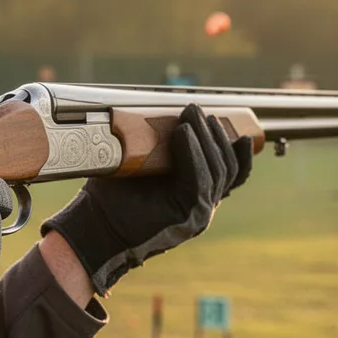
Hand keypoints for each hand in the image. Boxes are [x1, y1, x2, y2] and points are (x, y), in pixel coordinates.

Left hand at [41, 104, 252, 295]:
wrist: (96, 227)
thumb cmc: (113, 196)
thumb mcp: (143, 166)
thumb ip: (162, 150)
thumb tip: (169, 116)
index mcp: (197, 197)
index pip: (232, 174)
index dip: (241, 152)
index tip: (239, 128)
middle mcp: (203, 207)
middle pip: (227, 168)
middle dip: (216, 135)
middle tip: (196, 109)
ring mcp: (198, 214)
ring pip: (217, 172)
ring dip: (205, 139)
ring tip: (190, 116)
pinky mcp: (188, 217)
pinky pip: (199, 181)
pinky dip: (193, 154)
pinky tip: (183, 133)